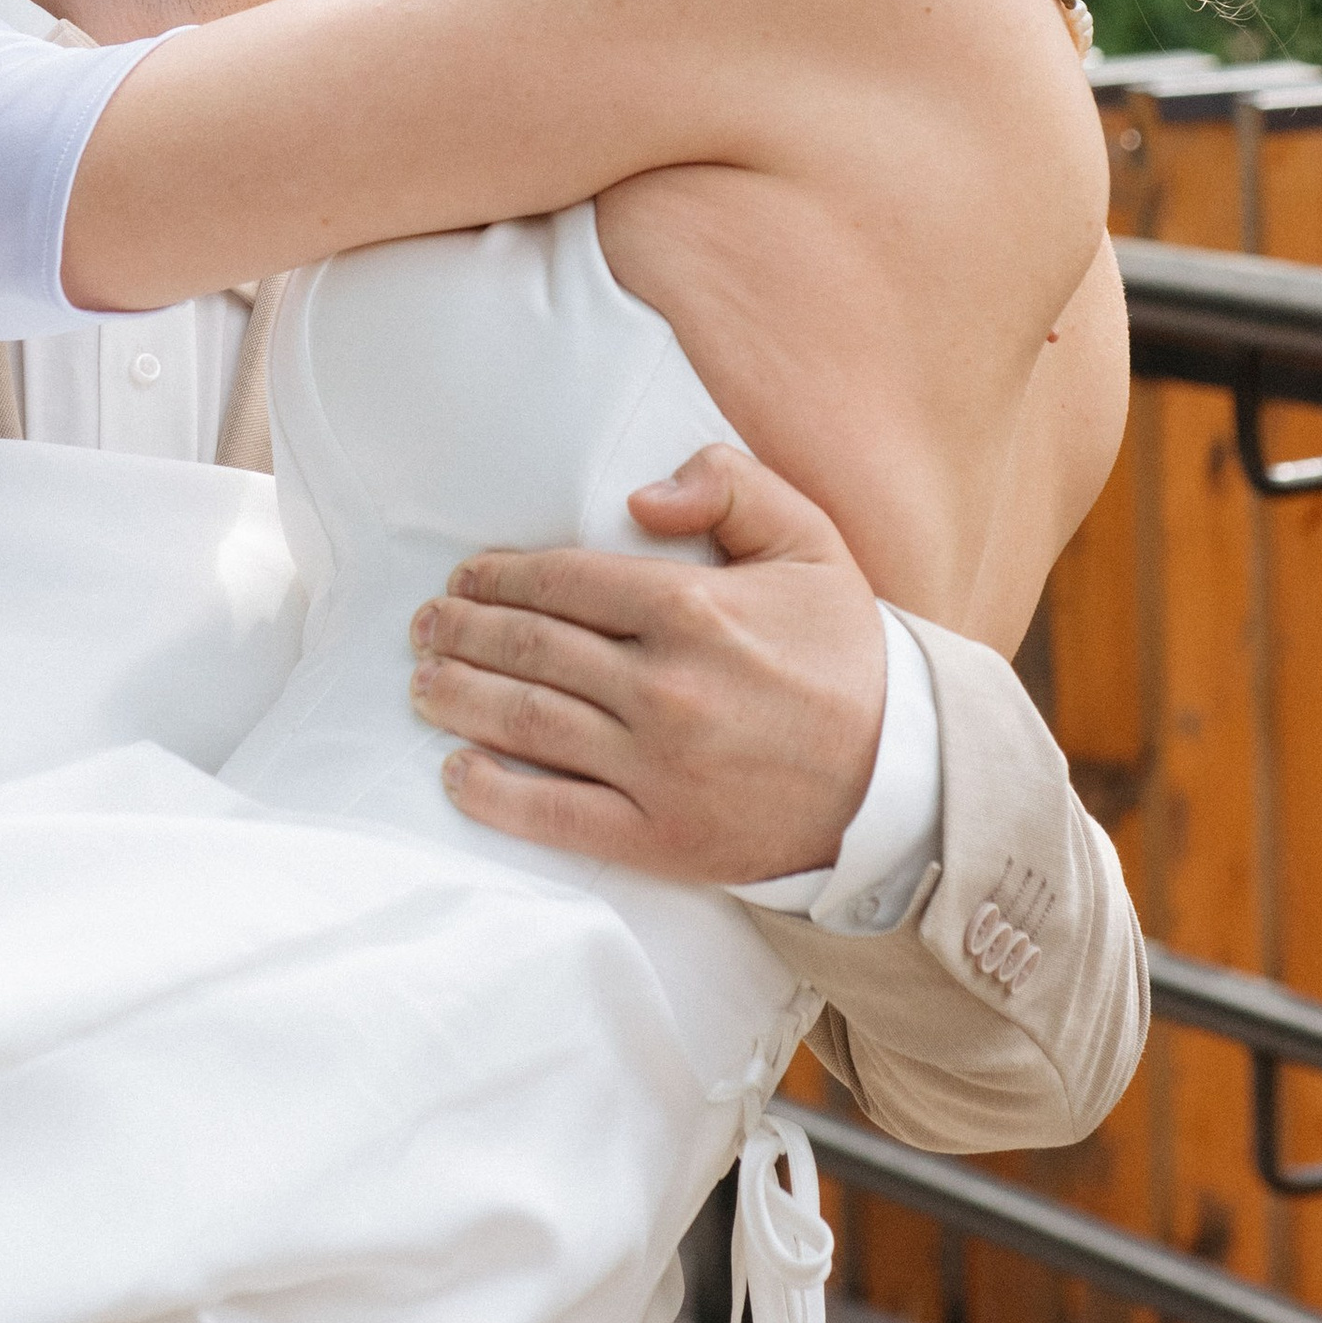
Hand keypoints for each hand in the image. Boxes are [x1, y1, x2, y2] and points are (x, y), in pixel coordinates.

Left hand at [406, 444, 887, 885]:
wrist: (898, 780)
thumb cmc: (844, 654)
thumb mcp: (808, 542)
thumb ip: (729, 486)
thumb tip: (638, 498)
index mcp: (693, 609)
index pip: (565, 581)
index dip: (502, 575)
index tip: (467, 576)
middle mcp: (665, 687)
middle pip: (532, 648)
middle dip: (464, 630)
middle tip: (425, 624)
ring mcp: (658, 767)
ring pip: (528, 723)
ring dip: (460, 697)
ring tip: (423, 683)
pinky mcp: (660, 836)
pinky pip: (554, 814)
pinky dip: (493, 794)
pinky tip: (456, 771)